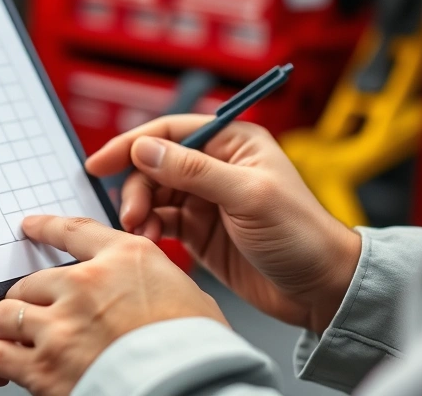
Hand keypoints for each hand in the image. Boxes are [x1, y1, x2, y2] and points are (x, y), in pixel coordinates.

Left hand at [0, 215, 224, 395]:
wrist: (191, 386)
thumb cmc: (197, 348)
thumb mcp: (187, 295)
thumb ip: (153, 285)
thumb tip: (146, 297)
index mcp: (124, 259)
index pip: (72, 231)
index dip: (44, 228)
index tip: (28, 227)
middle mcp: (85, 284)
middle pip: (29, 280)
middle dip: (24, 299)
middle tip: (26, 314)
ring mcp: (61, 324)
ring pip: (5, 314)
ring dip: (3, 327)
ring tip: (4, 339)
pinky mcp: (43, 364)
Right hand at [85, 116, 359, 333]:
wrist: (322, 289)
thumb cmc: (301, 235)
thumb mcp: (248, 197)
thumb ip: (194, 171)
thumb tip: (145, 149)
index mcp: (233, 142)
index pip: (170, 132)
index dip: (132, 145)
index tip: (99, 163)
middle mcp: (216, 166)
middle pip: (155, 165)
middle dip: (136, 187)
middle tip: (130, 215)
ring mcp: (207, 199)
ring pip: (154, 194)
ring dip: (140, 211)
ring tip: (139, 232)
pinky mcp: (200, 231)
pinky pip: (161, 221)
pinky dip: (148, 229)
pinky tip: (147, 241)